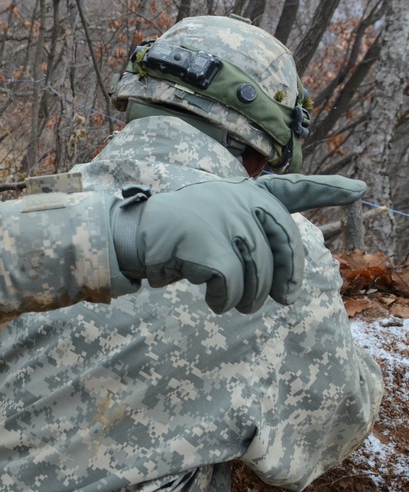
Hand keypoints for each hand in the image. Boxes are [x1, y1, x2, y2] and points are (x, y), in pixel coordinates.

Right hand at [112, 174, 365, 313]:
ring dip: (251, 298)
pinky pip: (233, 286)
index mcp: (241, 193)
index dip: (327, 190)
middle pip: (285, 245)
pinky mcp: (209, 244)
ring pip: (260, 273)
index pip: (290, 188)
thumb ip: (248, 239)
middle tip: (283, 300)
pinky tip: (211, 300)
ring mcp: (224, 220)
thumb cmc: (174, 238)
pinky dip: (224, 301)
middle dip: (289, 276)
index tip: (361, 191)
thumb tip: (284, 290)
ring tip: (237, 303)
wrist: (130, 237)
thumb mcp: (214, 225)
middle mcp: (238, 199)